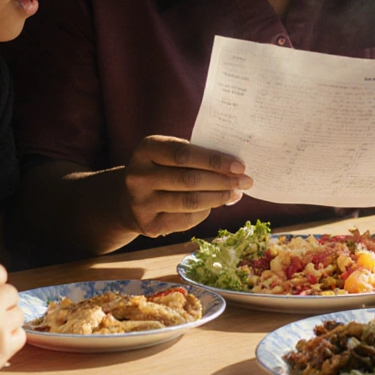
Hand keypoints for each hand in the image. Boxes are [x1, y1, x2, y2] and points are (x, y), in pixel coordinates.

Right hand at [123, 136, 252, 237]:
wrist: (129, 199)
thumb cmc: (161, 170)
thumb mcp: (168, 155)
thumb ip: (195, 157)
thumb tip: (235, 169)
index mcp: (146, 149)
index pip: (184, 154)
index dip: (214, 160)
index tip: (239, 165)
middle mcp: (138, 175)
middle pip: (189, 179)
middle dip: (223, 180)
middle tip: (245, 181)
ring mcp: (141, 202)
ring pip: (190, 201)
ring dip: (219, 197)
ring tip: (235, 193)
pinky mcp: (148, 225)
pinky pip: (186, 219)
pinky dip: (206, 211)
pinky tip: (215, 204)